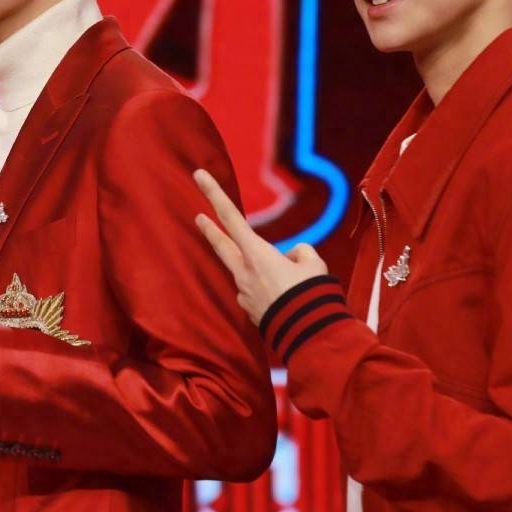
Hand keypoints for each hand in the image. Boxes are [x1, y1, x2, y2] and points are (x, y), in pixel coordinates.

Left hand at [193, 170, 327, 324]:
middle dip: (210, 230)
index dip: (214, 194)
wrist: (308, 334)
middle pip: (222, 245)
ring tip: (291, 283)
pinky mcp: (249, 310)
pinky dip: (269, 291)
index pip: (231, 217)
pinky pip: (257, 292)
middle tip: (198, 217)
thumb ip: (300, 253)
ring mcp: (243, 293)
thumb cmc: (312, 294)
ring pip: (246, 272)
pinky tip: (287, 301)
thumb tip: (289, 257)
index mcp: (257, 254)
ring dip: (261, 270)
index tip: (198, 177)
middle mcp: (244, 272)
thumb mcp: (313, 264)